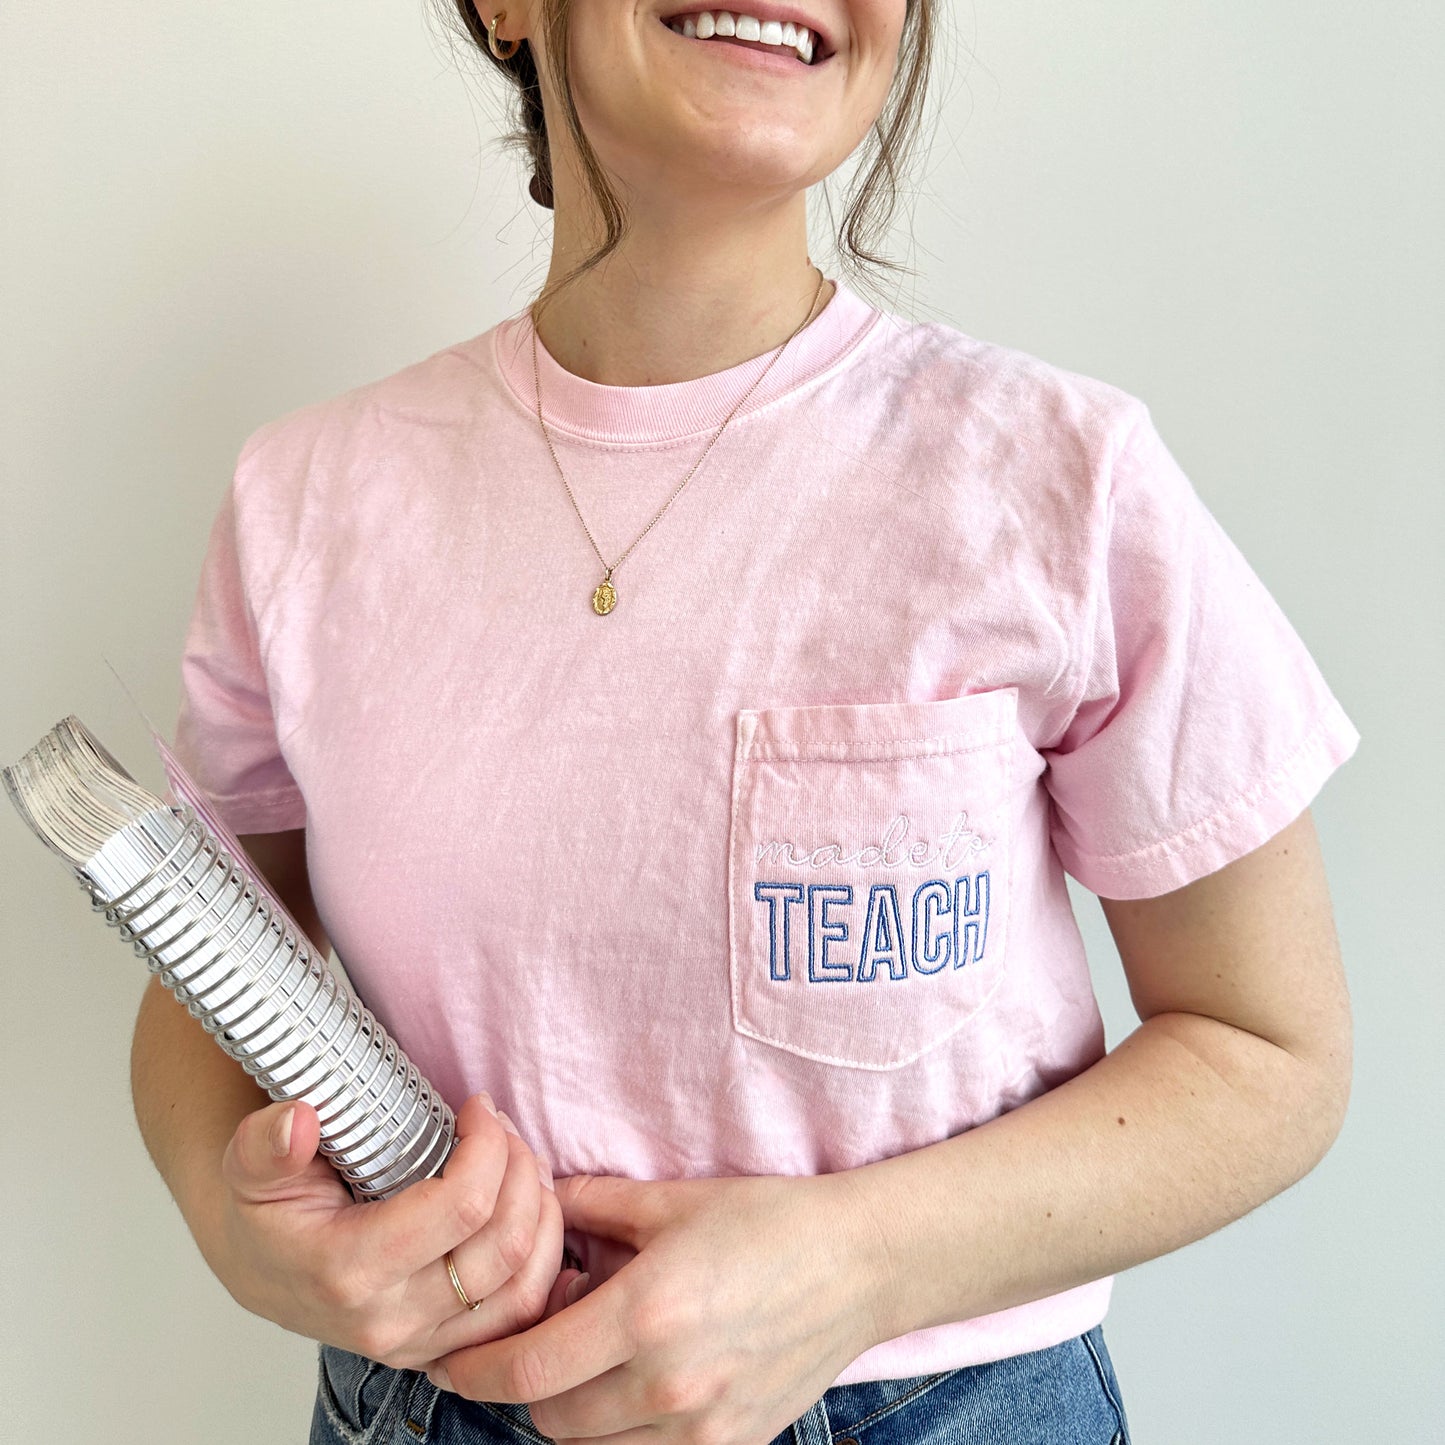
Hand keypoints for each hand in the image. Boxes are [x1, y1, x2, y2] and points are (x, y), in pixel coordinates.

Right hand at [213, 1092, 580, 1367]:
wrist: (260, 1268)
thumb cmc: (266, 1209)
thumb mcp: (250, 1165)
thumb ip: (267, 1142)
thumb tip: (299, 1122)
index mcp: (348, 1269)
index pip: (460, 1207)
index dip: (487, 1145)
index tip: (478, 1106)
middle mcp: (390, 1319)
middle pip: (505, 1245)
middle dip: (521, 1170)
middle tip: (505, 1127)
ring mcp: (421, 1343)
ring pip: (525, 1287)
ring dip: (544, 1214)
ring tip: (525, 1162)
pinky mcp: (443, 1349)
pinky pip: (521, 1316)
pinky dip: (544, 1260)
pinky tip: (533, 1210)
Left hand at [428, 1171, 884, 1443]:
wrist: (858, 1265)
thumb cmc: (769, 1221)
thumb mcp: (672, 1200)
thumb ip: (592, 1203)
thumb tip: (536, 1204)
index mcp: (647, 1314)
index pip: (525, 1369)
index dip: (472, 1372)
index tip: (447, 1361)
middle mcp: (669, 1384)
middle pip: (547, 1419)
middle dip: (519, 1386)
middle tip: (525, 1341)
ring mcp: (702, 1428)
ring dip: (568, 1410)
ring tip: (584, 1357)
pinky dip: (618, 1430)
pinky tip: (631, 1381)